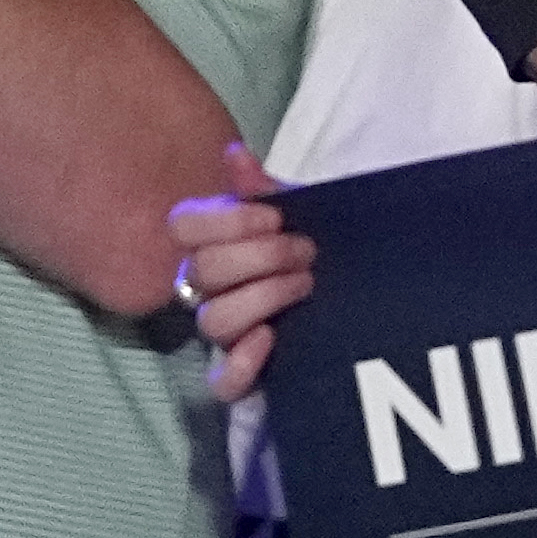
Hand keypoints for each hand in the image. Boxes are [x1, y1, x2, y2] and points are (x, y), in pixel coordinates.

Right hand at [174, 141, 316, 399]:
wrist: (354, 299)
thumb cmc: (312, 248)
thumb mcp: (297, 213)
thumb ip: (263, 188)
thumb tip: (236, 154)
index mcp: (211, 243)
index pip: (182, 226)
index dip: (226, 219)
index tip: (276, 216)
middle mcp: (207, 288)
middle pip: (202, 270)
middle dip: (260, 255)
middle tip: (307, 250)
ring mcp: (224, 333)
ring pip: (213, 319)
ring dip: (262, 297)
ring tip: (305, 284)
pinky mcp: (244, 375)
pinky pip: (222, 383)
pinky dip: (242, 363)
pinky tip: (271, 338)